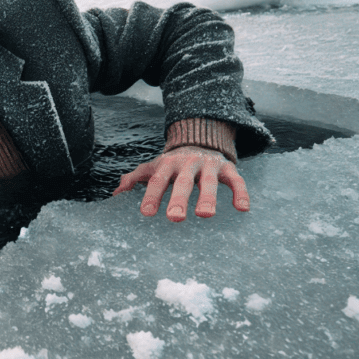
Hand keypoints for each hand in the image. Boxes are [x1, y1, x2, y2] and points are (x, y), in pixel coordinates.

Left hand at [113, 146, 249, 221]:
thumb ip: (135, 178)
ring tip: (205, 215)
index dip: (152, 195)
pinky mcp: (228, 168)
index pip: (158, 180)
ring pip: (209, 181)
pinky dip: (240, 192)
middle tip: (175, 218)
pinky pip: (236, 180)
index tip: (146, 213)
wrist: (200, 139)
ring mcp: (209, 165)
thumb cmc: (172, 163)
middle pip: (183, 182)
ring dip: (207, 197)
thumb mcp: (153, 167)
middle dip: (178, 199)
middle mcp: (187, 163)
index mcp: (167, 164)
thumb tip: (116, 192)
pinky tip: (242, 208)